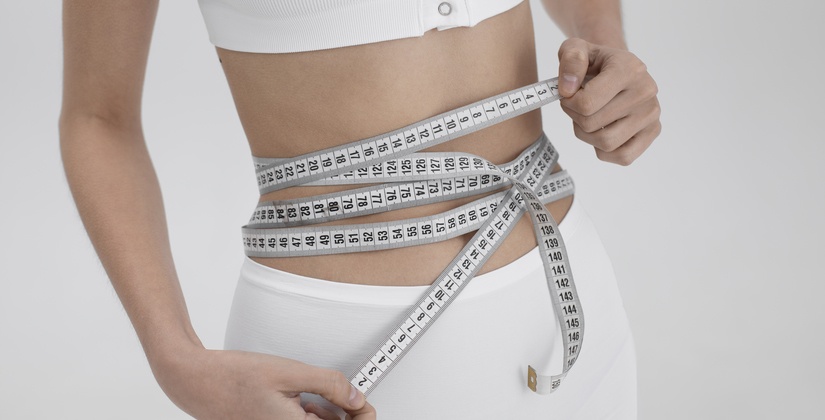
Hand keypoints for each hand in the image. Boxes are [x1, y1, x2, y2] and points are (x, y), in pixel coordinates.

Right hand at [153, 346, 375, 419]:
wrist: (196, 381)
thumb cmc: (234, 376)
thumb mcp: (290, 372)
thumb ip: (329, 385)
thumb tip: (357, 397)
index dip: (362, 416)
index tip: (363, 403)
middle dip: (342, 415)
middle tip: (342, 394)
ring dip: (324, 416)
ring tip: (313, 395)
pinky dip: (306, 416)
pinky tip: (301, 401)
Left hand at [557, 38, 660, 164]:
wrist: (617, 68)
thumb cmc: (594, 62)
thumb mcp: (575, 48)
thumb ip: (569, 59)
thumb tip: (567, 89)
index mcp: (629, 68)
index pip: (586, 103)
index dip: (567, 103)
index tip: (568, 94)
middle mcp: (646, 91)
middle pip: (592, 125)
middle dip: (575, 118)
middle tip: (576, 106)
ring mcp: (652, 113)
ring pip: (606, 144)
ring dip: (587, 135)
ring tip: (588, 118)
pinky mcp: (653, 131)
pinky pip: (623, 157)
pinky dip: (605, 151)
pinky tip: (602, 131)